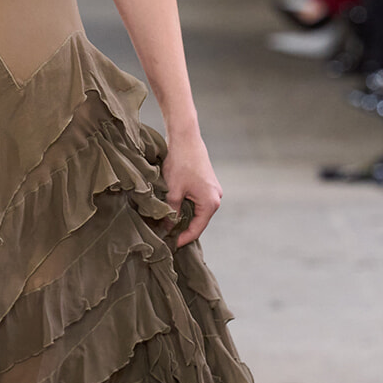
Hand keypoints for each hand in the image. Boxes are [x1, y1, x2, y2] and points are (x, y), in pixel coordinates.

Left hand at [163, 131, 221, 246]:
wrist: (185, 138)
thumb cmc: (180, 162)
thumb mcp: (173, 191)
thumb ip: (171, 212)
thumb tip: (167, 227)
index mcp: (210, 203)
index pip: (197, 229)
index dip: (182, 238)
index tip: (170, 244)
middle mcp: (216, 198)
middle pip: (199, 221)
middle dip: (183, 228)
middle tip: (166, 235)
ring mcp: (213, 190)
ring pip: (197, 211)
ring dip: (184, 216)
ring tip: (168, 223)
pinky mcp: (207, 183)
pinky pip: (198, 201)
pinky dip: (186, 206)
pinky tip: (173, 208)